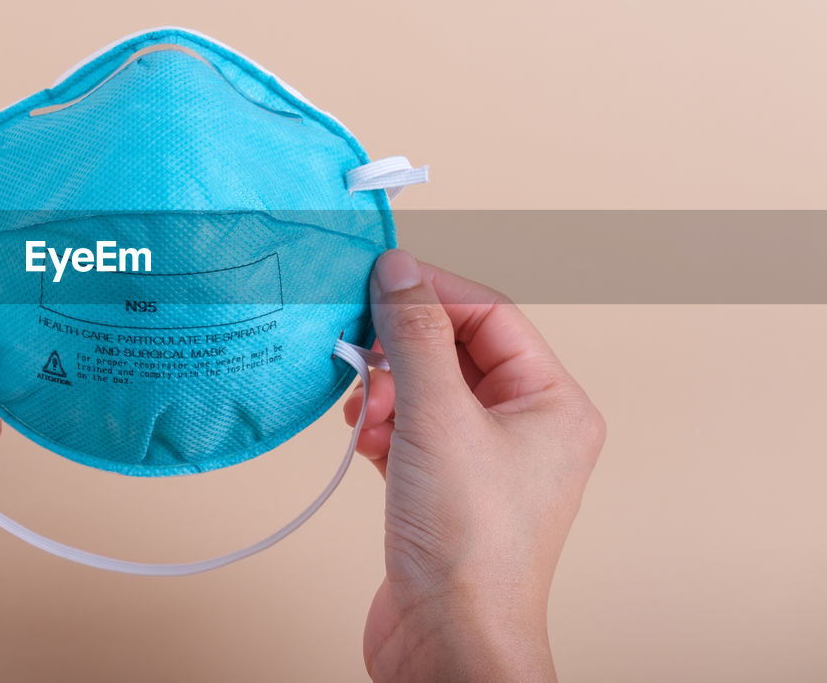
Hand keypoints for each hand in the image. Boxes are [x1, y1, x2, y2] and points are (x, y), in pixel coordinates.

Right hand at [345, 251, 604, 681]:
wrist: (448, 643)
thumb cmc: (469, 547)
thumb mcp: (438, 417)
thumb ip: (415, 335)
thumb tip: (399, 270)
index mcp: (553, 404)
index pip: (491, 315)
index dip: (433, 292)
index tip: (380, 279)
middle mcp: (528, 430)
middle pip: (457, 351)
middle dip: (401, 350)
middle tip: (358, 347)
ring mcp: (486, 463)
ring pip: (429, 392)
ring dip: (387, 390)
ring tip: (364, 409)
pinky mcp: (446, 492)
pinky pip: (412, 432)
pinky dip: (382, 427)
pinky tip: (362, 439)